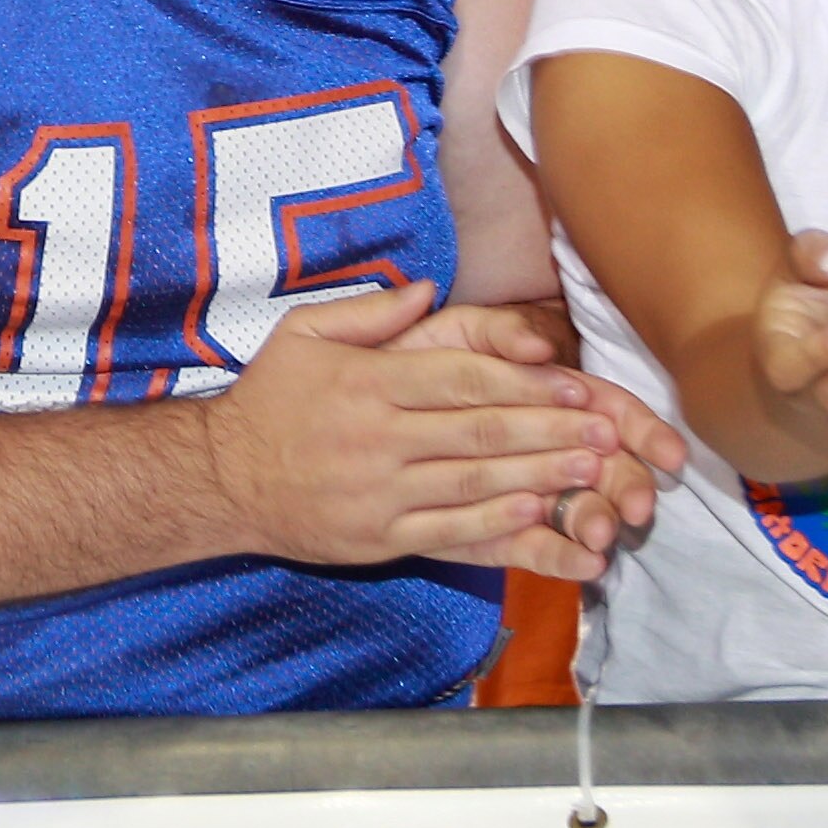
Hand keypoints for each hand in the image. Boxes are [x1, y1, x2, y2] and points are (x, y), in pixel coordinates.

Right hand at [195, 279, 645, 578]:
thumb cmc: (269, 400)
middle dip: (551, 431)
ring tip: (593, 471)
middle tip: (607, 431)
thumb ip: (369, 311)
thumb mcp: (304, 332)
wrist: (221, 480)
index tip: (576, 386)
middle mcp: (379, 437)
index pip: (461, 380)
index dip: (526, 383)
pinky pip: (448, 531)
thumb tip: (427, 288)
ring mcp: (381, 493)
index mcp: (368, 382)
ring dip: (540, 477)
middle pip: (480, 431)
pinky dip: (496, 524)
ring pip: (474, 482)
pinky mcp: (379, 538)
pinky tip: (538, 514)